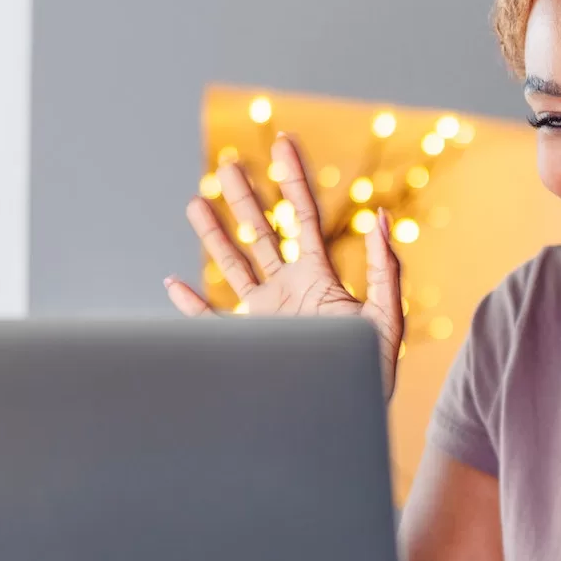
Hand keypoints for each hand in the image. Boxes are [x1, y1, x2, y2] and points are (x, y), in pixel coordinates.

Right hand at [165, 133, 403, 398]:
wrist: (343, 418)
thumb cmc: (371, 375)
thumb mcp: (386, 318)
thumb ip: (384, 269)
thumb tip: (382, 217)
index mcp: (320, 279)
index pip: (304, 218)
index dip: (294, 179)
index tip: (284, 142)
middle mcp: (289, 291)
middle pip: (263, 233)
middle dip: (246, 198)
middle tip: (230, 163)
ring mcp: (265, 317)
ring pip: (233, 266)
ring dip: (214, 235)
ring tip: (196, 200)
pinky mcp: (248, 344)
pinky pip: (212, 322)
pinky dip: (190, 305)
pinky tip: (174, 284)